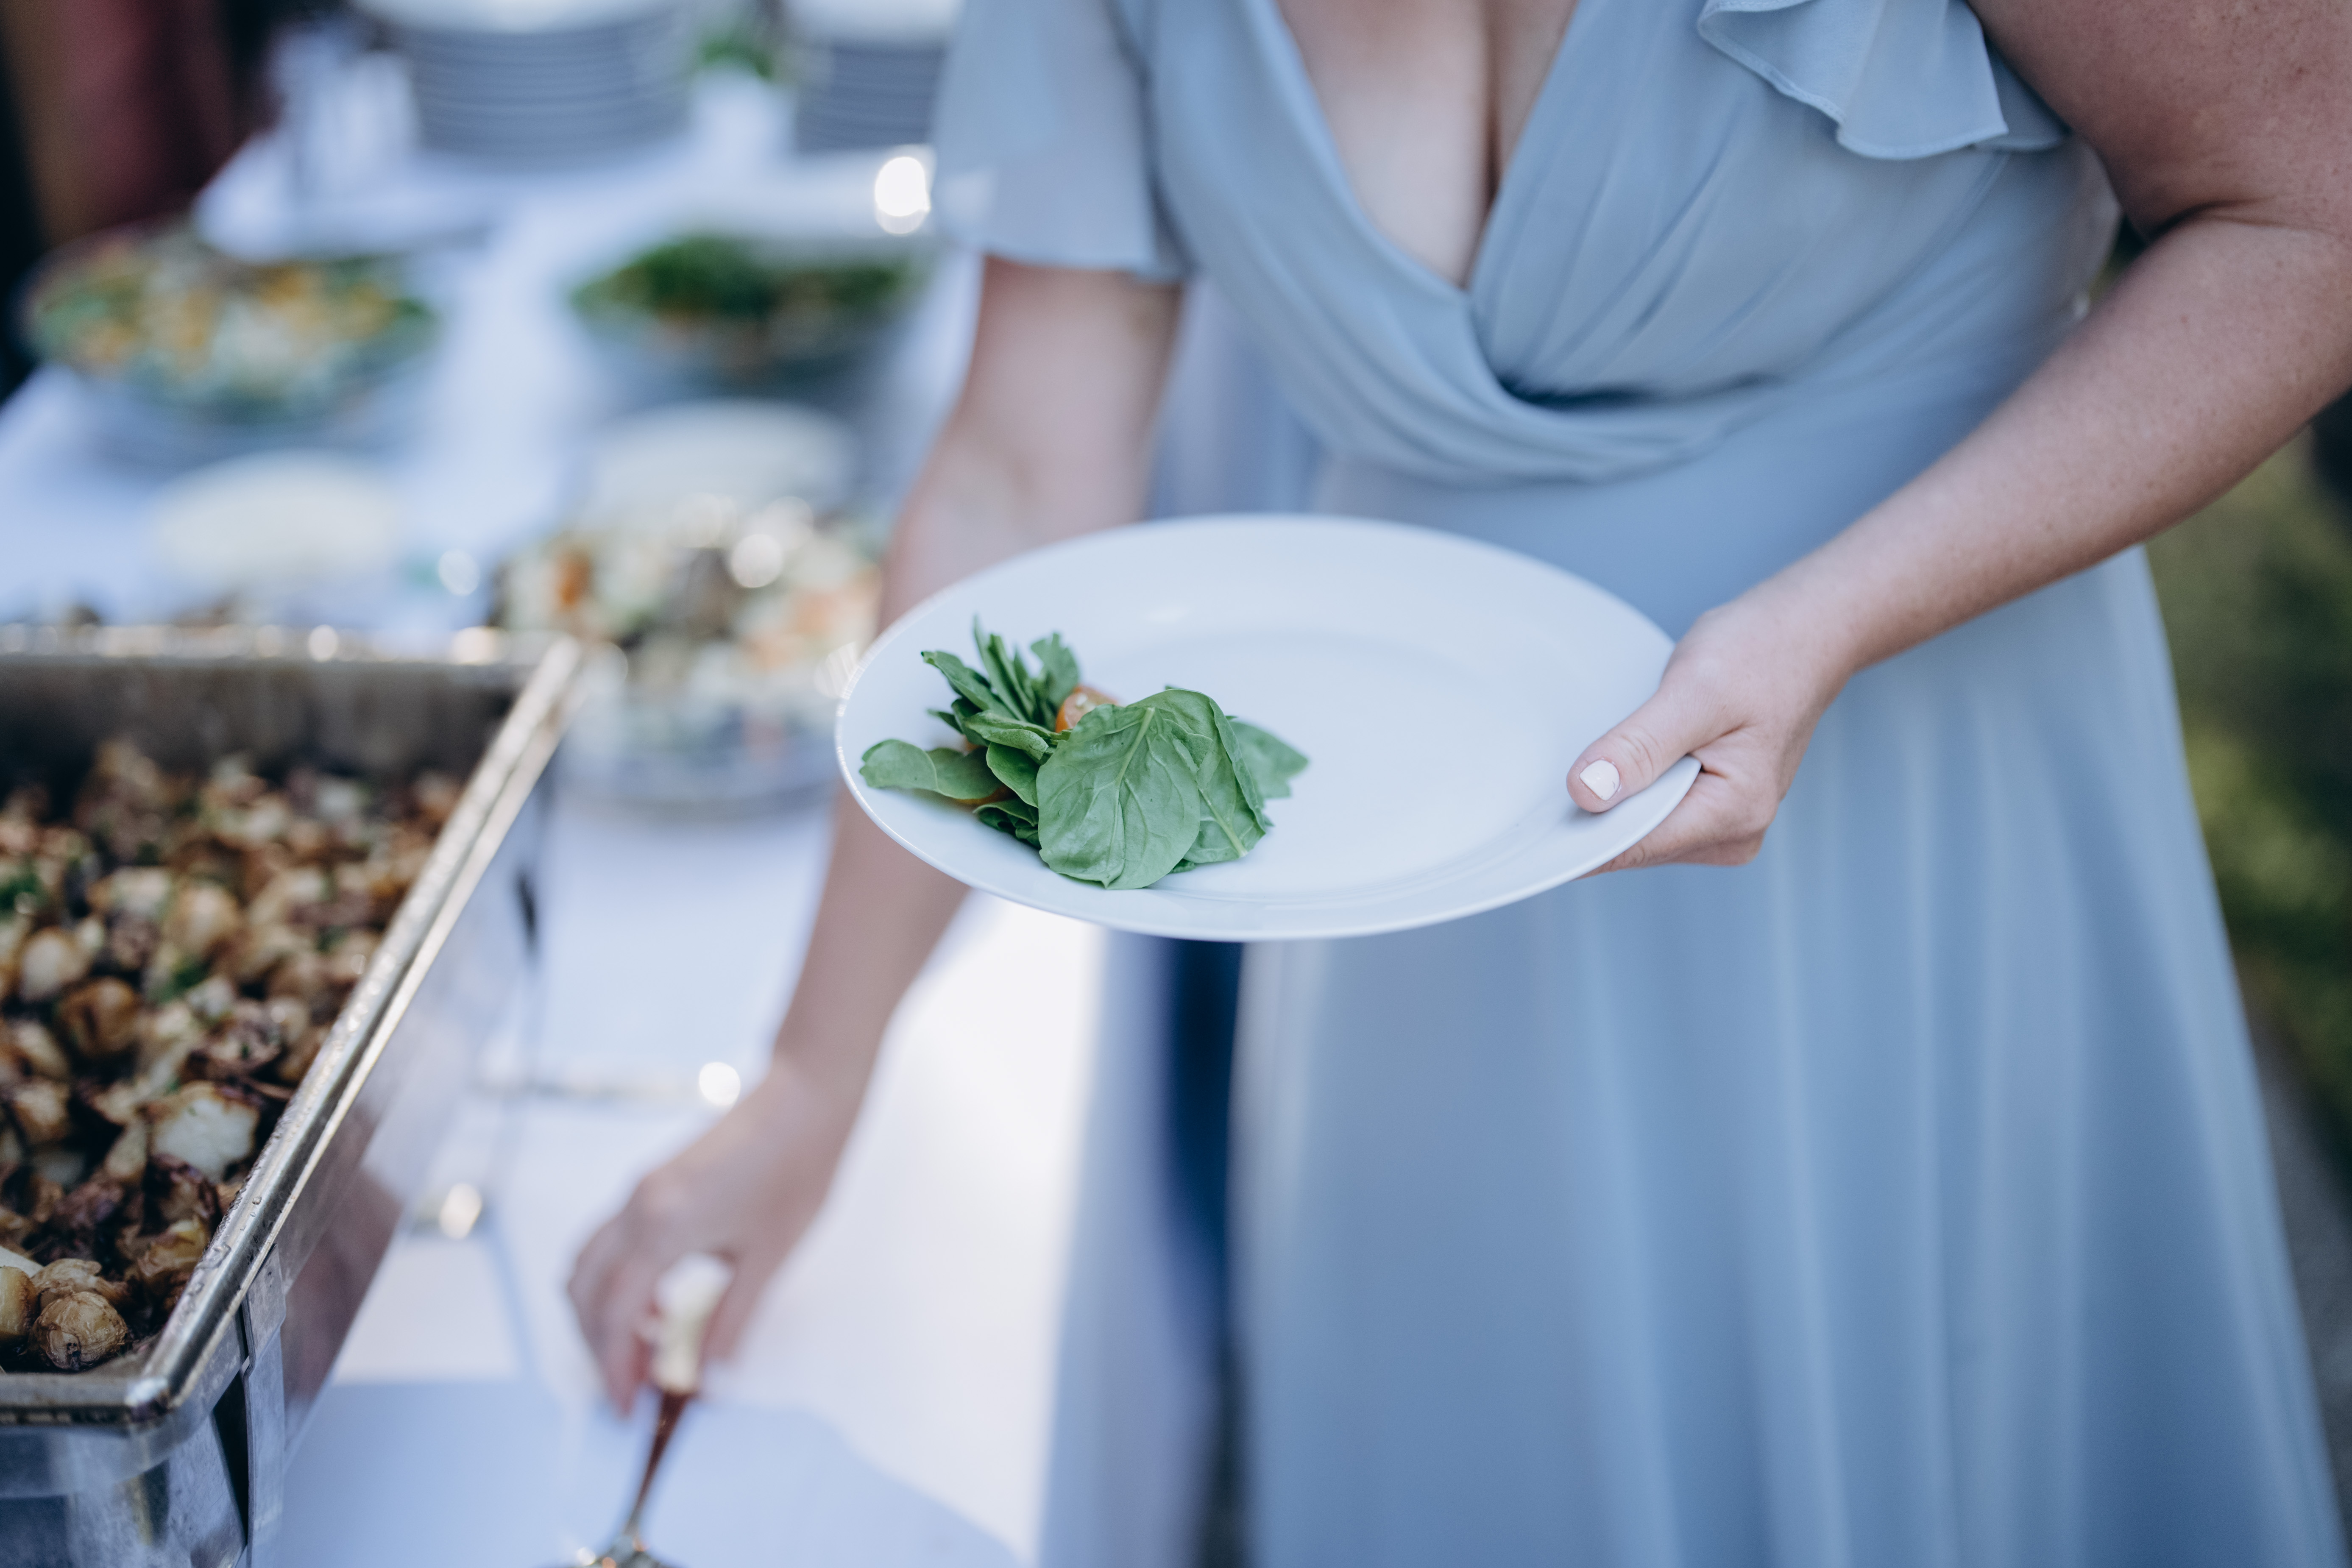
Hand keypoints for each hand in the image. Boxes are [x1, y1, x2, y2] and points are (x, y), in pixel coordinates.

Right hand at [566, 1053, 859, 1410]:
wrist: (806, 1099)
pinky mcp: (652, 1185)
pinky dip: (620, 1283)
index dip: (614, 1368)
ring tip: (645, 1354)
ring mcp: (640, 1192)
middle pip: (586, 1292)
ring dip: (603, 1314)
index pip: (614, 1314)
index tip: (626, 1408)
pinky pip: (613, 1244)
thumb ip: (732, 1319)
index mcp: (662, 1225)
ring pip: (591, 1265)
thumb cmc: (797, 1168)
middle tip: (629, 1390)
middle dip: (599, 1347)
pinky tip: (659, 1309)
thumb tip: (710, 1374)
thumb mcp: (770, 1257)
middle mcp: (638, 1206)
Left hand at [1566, 592, 1854, 871]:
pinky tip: (1626, 760)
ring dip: (1613, 800)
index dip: (1576, 835)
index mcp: (1734, 813)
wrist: (1803, 636)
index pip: (1631, 846)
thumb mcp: (1696, 692)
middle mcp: (1733, 833)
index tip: (1529, 823)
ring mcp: (1725, 826)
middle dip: (1594, 814)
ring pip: (1639, 831)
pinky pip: (1652, 814)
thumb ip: (1640, 746)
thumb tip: (1586, 794)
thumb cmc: (1760, 653)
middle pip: (1632, 843)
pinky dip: (1630, 792)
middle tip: (1558, 770)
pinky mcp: (1714, 810)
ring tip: (1607, 753)